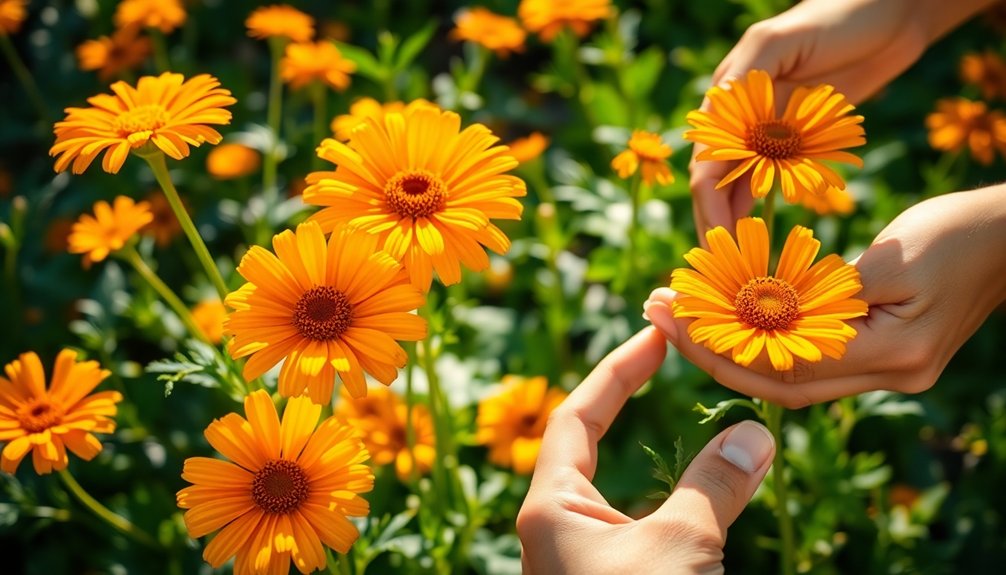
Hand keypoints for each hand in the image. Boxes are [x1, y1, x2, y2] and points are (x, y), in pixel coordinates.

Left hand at [517, 327, 775, 573]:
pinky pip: (641, 528)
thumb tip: (754, 433)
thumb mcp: (680, 544)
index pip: (575, 416)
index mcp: (550, 507)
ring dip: (663, 459)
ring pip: (622, 491)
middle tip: (672, 357)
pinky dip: (673, 504)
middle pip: (592, 446)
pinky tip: (707, 493)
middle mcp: (557, 528)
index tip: (656, 334)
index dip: (617, 370)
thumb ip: (713, 486)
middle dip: (630, 399)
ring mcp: (581, 559)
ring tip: (707, 422)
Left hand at [647, 186, 1005, 407]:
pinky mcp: (881, 355)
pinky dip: (764, 341)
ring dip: (729, 346)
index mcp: (893, 356)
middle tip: (654, 309)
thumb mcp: (892, 256)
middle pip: (778, 382)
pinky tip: (723, 317)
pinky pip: (809, 359)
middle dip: (709, 349)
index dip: (719, 343)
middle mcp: (888, 377)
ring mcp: (885, 371)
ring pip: (789, 376)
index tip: (669, 310)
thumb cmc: (959, 231)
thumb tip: (760, 316)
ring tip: (673, 310)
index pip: (784, 366)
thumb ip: (826, 295)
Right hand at [690, 0, 997, 235]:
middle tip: (726, 269)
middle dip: (718, 224)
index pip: (707, 164)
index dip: (708, 206)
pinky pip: (775, 181)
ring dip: (739, 223)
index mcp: (728, 99)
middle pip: (718, 184)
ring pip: (742, 188)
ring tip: (743, 262)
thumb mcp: (781, 38)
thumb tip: (712, 113)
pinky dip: (768, 208)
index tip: (717, 243)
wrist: (893, 12)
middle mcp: (742, 120)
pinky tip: (768, 234)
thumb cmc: (838, 16)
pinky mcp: (798, 138)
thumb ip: (745, 72)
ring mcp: (769, 131)